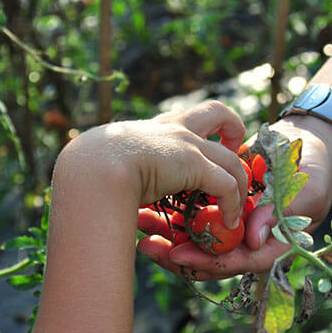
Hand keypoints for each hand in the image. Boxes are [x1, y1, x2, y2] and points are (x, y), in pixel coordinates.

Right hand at [59, 100, 249, 227]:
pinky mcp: (194, 164)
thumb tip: (114, 190)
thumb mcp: (110, 165)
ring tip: (237, 207)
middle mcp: (174, 129)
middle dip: (234, 129)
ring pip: (232, 158)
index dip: (200, 131)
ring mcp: (187, 144)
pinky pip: (227, 185)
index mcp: (153, 129)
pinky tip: (228, 220)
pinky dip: (232, 204)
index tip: (204, 148)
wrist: (92, 167)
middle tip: (235, 153)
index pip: (184, 119)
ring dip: (240, 184)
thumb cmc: (91, 170)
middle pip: (217, 112)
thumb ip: (121, 172)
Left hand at [137, 115, 331, 279]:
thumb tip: (253, 238)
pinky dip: (169, 214)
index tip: (180, 255)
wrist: (305, 144)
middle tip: (148, 246)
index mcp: (271, 244)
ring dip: (166, 236)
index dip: (207, 264)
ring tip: (139, 225)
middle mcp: (247, 239)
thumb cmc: (313, 168)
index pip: (237, 263)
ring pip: (196, 241)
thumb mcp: (307, 189)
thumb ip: (282, 213)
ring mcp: (231, 224)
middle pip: (209, 259)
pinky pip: (192, 217)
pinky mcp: (218, 206)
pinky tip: (145, 208)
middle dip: (177, 255)